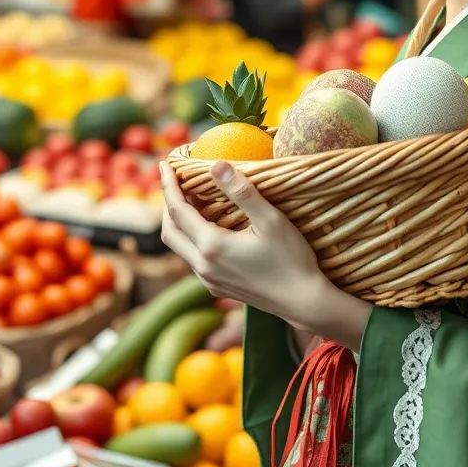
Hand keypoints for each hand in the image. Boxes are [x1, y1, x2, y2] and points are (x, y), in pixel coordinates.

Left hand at [159, 161, 372, 347]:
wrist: (302, 302)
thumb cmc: (291, 259)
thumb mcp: (270, 219)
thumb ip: (242, 191)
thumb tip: (215, 165)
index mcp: (211, 247)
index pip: (177, 211)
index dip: (168, 185)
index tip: (164, 165)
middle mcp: (203, 266)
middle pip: (169, 232)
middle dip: (168, 204)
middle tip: (174, 181)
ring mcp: (209, 280)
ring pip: (180, 248)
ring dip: (179, 223)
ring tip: (192, 200)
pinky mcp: (218, 288)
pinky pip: (194, 260)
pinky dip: (193, 238)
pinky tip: (209, 228)